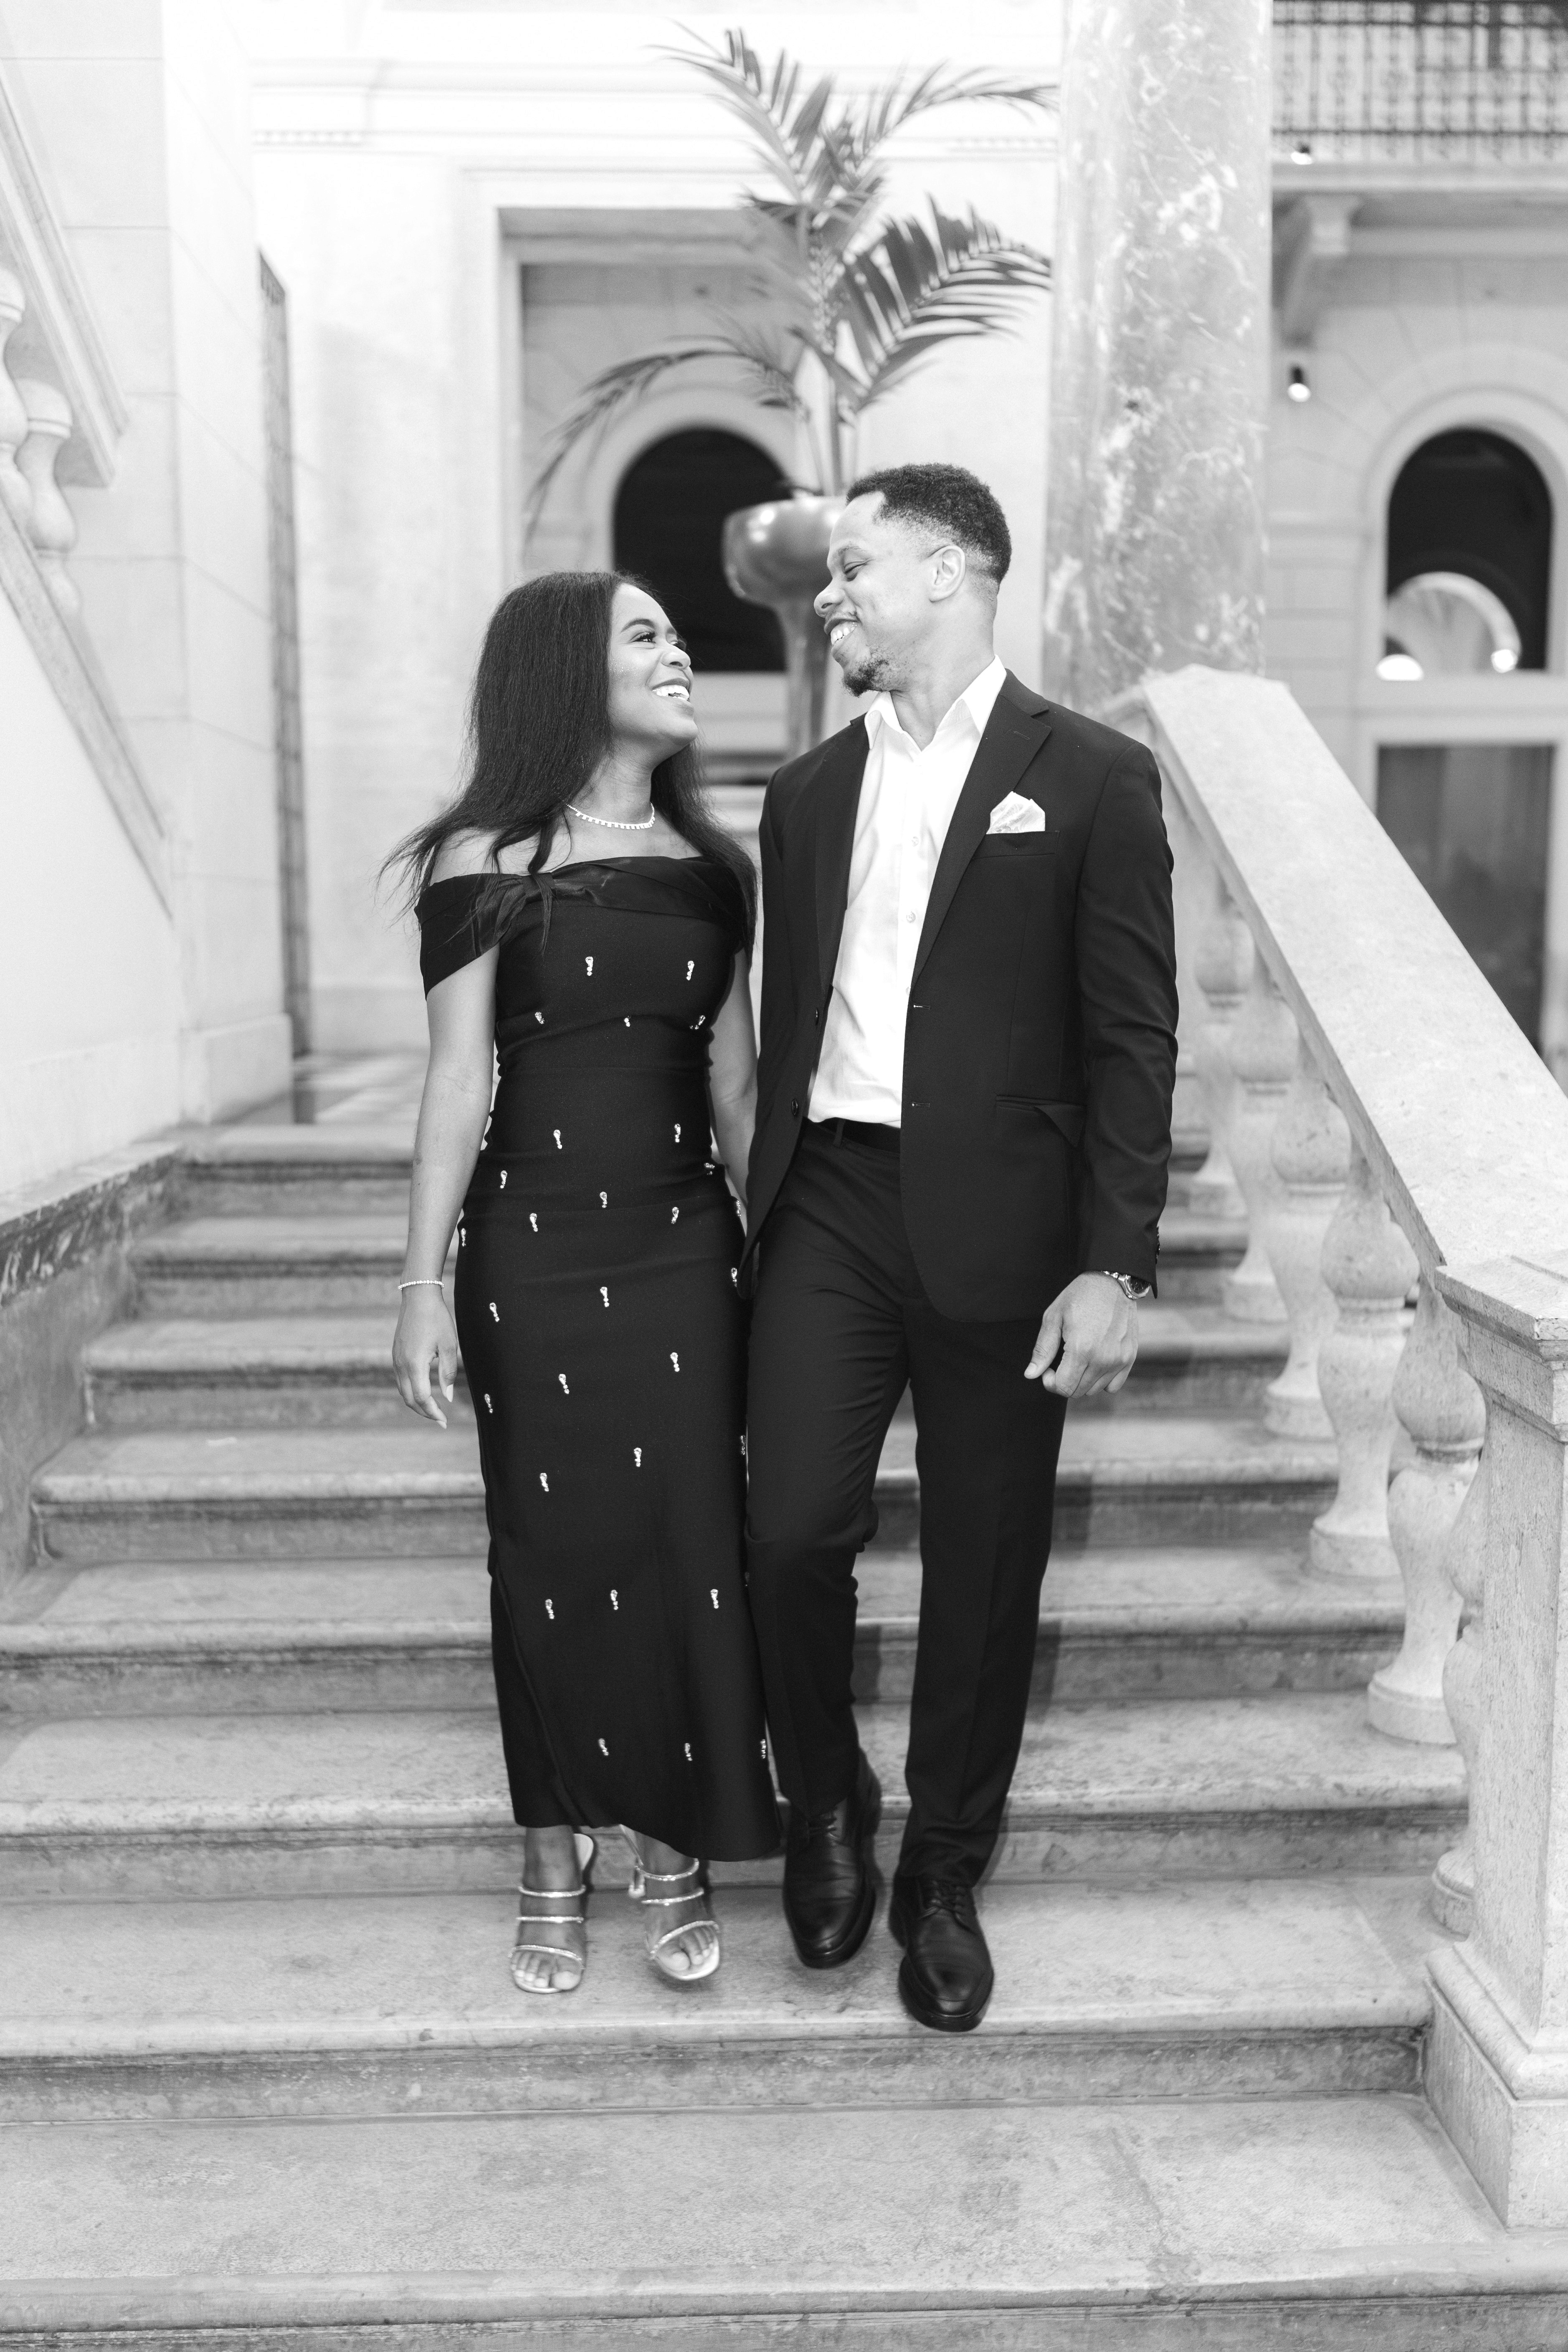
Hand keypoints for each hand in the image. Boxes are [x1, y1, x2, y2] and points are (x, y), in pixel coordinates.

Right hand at [393, 1288, 457, 1427]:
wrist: (418, 1297)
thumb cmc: (437, 1319)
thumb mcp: (449, 1346)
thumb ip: (448, 1373)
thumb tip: (448, 1396)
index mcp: (414, 1364)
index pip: (421, 1398)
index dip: (433, 1412)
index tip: (444, 1421)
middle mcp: (401, 1364)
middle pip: (409, 1399)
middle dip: (424, 1412)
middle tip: (440, 1419)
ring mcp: (396, 1360)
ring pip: (403, 1391)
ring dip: (416, 1403)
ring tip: (433, 1409)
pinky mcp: (396, 1355)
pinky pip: (400, 1380)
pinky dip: (411, 1391)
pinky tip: (423, 1391)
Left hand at [1026, 1273, 1138, 1398]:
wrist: (1113, 1281)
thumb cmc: (1080, 1296)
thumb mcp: (1054, 1317)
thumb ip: (1043, 1349)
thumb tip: (1031, 1375)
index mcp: (1081, 1350)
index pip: (1063, 1388)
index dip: (1050, 1382)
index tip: (1049, 1368)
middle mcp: (1102, 1359)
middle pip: (1077, 1392)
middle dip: (1064, 1381)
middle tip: (1061, 1361)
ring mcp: (1118, 1360)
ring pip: (1094, 1390)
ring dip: (1081, 1380)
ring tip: (1078, 1358)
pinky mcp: (1130, 1358)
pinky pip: (1113, 1386)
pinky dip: (1101, 1380)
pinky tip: (1095, 1362)